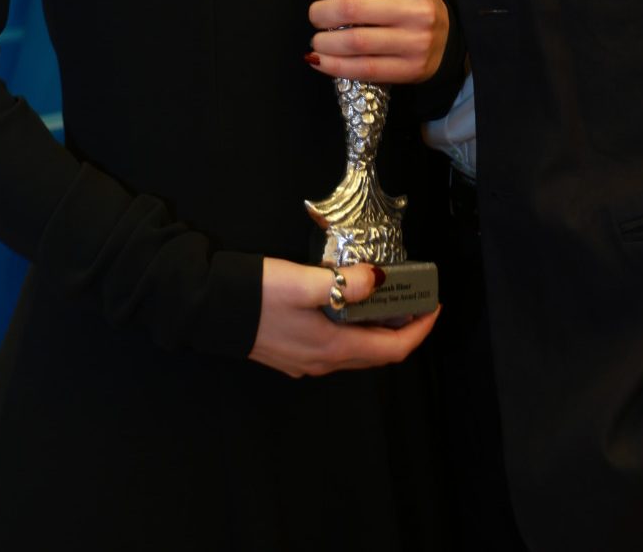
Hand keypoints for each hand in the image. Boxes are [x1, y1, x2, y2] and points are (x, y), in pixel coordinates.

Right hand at [249, 256, 438, 377]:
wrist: (208, 310)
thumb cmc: (257, 295)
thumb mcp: (306, 281)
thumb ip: (346, 282)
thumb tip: (379, 280)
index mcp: (332, 349)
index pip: (392, 350)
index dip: (419, 331)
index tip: (434, 307)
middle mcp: (322, 362)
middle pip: (376, 354)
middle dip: (402, 329)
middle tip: (414, 299)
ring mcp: (305, 361)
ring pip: (356, 351)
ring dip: (377, 329)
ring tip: (388, 298)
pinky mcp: (292, 352)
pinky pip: (336, 347)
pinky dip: (354, 329)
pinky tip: (350, 305)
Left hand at [307, 0, 448, 83]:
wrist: (447, 38)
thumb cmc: (408, 2)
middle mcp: (416, 7)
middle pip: (351, 8)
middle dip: (320, 13)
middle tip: (315, 16)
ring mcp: (415, 40)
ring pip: (355, 42)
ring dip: (324, 43)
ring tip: (317, 41)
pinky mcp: (412, 68)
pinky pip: (364, 69)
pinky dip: (335, 66)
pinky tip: (322, 61)